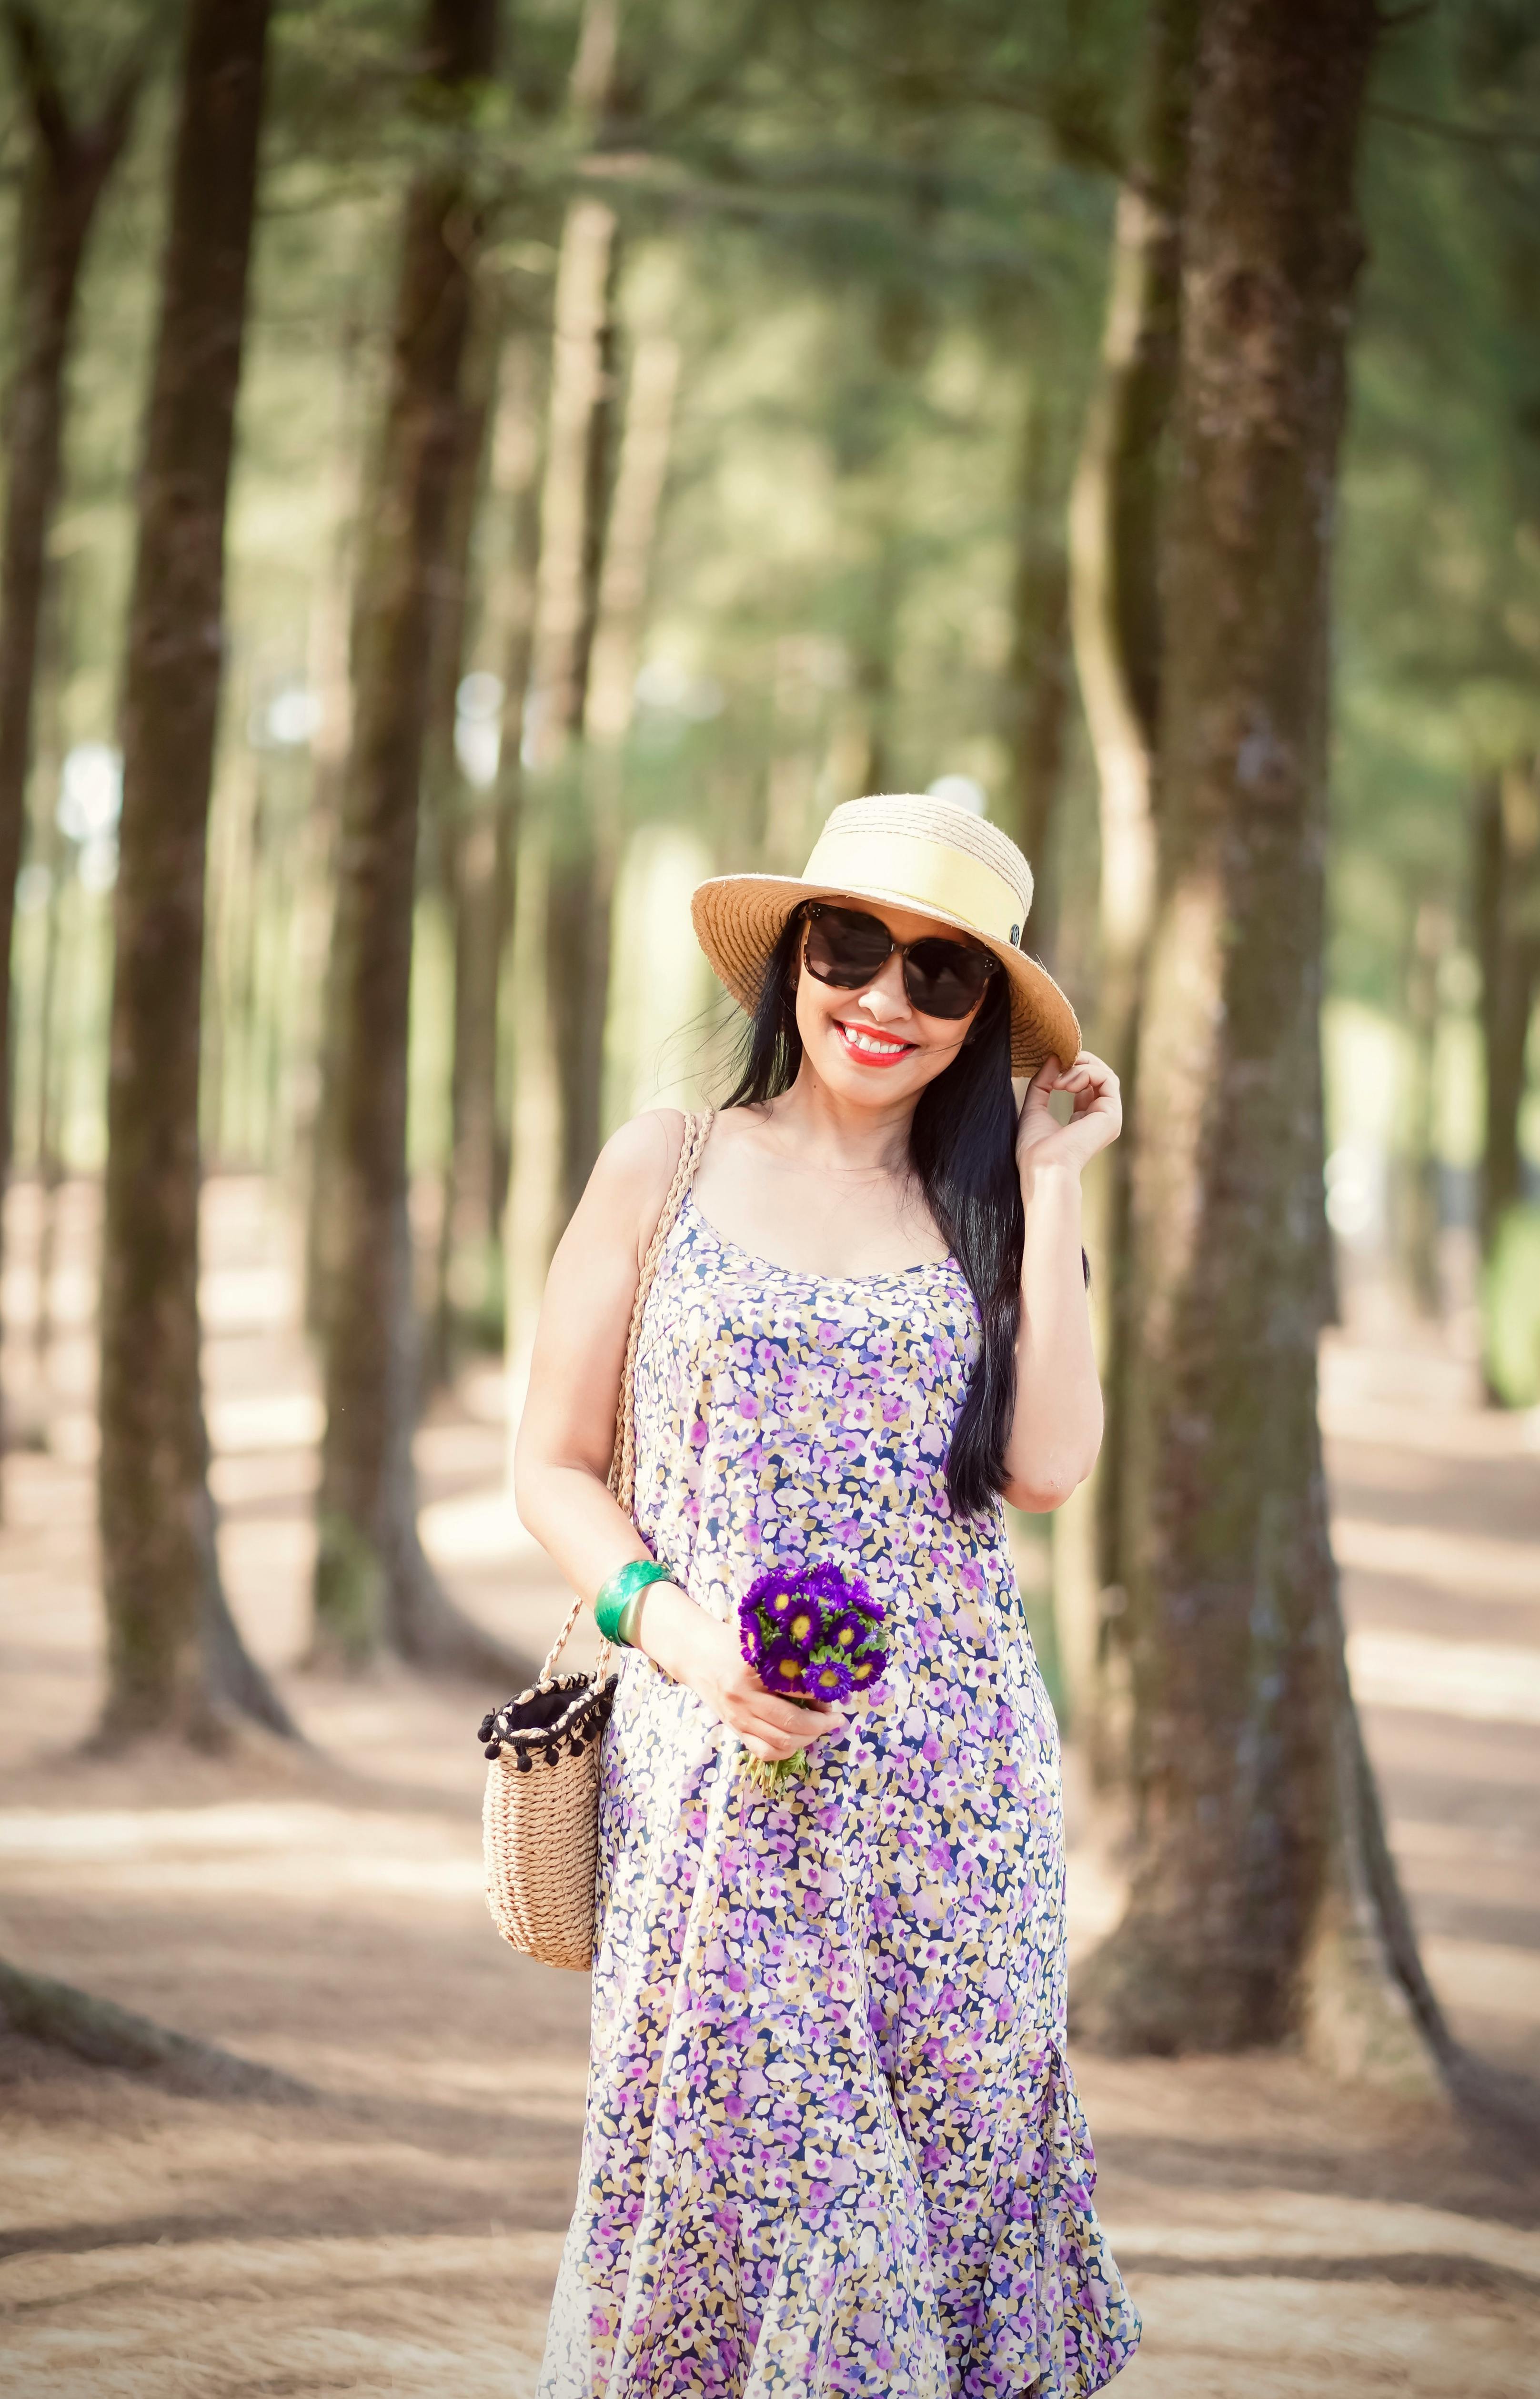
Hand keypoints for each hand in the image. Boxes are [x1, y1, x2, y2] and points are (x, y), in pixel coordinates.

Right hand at [644, 1592, 846, 1763]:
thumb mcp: (757, 1640)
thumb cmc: (731, 1643)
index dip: (820, 1692)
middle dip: (821, 1723)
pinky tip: (799, 1738)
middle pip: (790, 1721)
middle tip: (837, 1717)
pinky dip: (787, 1750)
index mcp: (751, 1670)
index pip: (795, 1687)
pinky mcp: (735, 1730)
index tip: (835, 1689)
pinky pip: (764, 1751)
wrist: (696, 1656)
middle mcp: (743, 1698)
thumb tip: (823, 1668)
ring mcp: (738, 1718)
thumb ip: (785, 1653)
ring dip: (808, 1738)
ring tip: (820, 1727)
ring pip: (781, 1741)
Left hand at [1016, 1048, 1120, 1175]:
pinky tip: (1065, 1084)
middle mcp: (1100, 1118)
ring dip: (1080, 1067)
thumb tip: (1053, 1057)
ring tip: (1058, 1081)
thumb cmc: (1035, 1149)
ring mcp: (1109, 1117)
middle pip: (1099, 1076)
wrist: (1042, 1167)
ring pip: (1105, 1075)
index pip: (1086, 1084)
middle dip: (1079, 1062)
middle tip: (1059, 1059)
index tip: (1051, 1063)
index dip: (1071, 1068)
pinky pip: (1107, 1079)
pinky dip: (1086, 1073)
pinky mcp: (1112, 1114)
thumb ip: (1042, 1083)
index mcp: (1083, 1120)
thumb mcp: (1034, 1108)